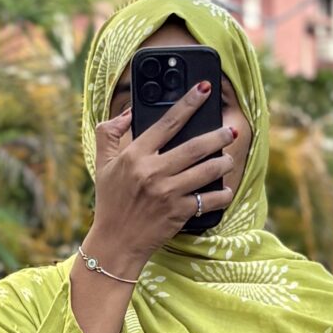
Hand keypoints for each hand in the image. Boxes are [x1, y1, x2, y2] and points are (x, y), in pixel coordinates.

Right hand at [84, 87, 243, 277]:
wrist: (115, 242)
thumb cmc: (110, 201)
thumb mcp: (101, 164)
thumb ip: (108, 133)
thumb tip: (128, 112)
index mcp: (134, 155)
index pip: (167, 122)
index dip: (188, 102)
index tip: (203, 90)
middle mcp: (153, 172)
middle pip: (195, 146)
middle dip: (218, 135)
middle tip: (230, 130)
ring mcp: (167, 193)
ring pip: (207, 171)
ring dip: (224, 162)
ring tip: (228, 158)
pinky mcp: (179, 212)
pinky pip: (209, 200)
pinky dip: (222, 194)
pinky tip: (226, 189)